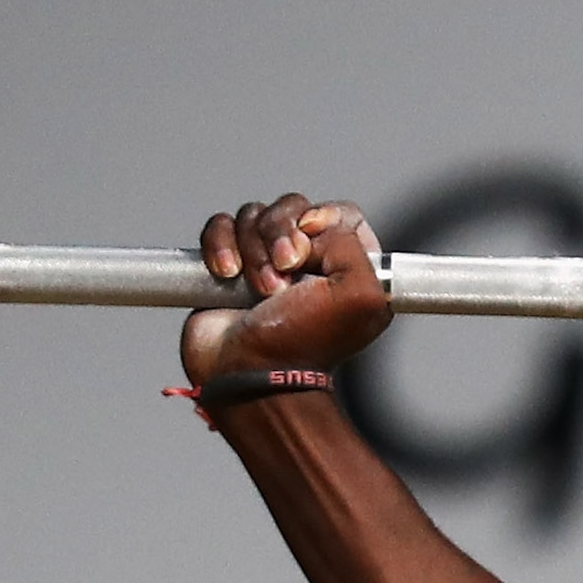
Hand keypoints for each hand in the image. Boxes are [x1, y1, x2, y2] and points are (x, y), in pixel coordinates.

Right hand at [182, 193, 393, 384]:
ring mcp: (265, 262)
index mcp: (348, 268)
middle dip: (282, 235)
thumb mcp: (361, 294)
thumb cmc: (303, 343)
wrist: (248, 373)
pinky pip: (221, 227)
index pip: (341, 214)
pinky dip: (220, 244)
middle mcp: (309, 262)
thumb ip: (351, 243)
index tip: (311, 238)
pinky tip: (226, 274)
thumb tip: (312, 227)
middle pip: (294, 208)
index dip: (325, 217)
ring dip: (253, 249)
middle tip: (282, 276)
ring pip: (255, 215)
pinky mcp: (228, 266)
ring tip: (259, 290)